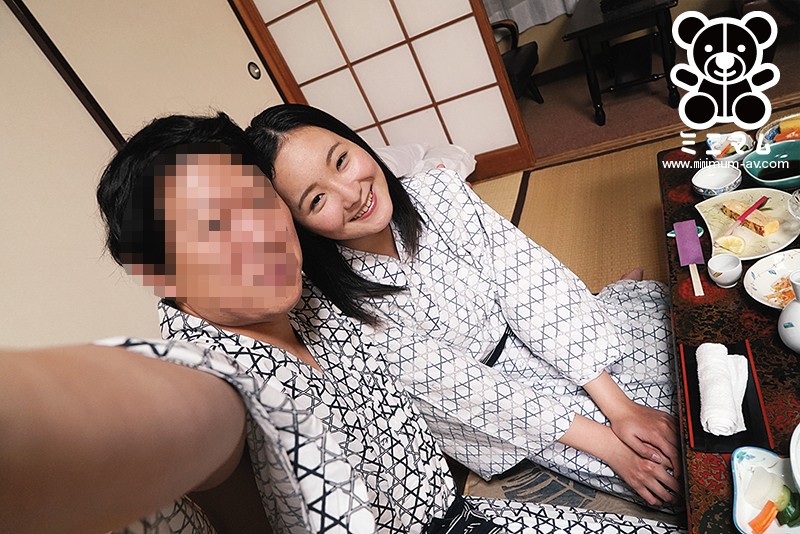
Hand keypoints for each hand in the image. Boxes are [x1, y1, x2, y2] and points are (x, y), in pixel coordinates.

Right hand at [559, 414, 681, 506]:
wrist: (610, 445)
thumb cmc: (627, 442)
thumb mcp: (647, 444)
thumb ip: (661, 451)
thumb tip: (674, 458)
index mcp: (655, 459)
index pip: (676, 471)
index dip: (684, 476)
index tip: (687, 479)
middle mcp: (650, 471)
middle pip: (673, 485)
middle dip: (681, 490)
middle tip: (685, 492)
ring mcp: (643, 479)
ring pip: (663, 494)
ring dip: (671, 498)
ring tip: (675, 498)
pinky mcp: (635, 485)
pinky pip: (649, 498)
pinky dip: (656, 501)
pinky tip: (659, 500)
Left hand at [609, 401, 681, 479]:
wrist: (621, 407)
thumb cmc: (622, 423)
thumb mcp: (629, 440)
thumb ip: (644, 451)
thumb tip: (657, 460)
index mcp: (655, 434)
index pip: (673, 453)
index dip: (678, 465)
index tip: (677, 473)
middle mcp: (663, 426)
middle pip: (680, 446)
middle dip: (681, 459)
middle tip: (678, 468)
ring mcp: (665, 420)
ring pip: (681, 437)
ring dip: (681, 448)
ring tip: (677, 459)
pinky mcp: (665, 416)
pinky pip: (678, 428)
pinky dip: (679, 437)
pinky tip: (675, 444)